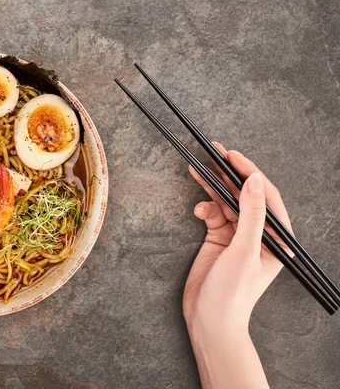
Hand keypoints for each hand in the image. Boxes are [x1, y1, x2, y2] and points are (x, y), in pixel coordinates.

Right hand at [183, 143, 290, 388]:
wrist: (208, 320)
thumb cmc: (232, 293)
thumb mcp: (243, 251)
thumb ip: (250, 214)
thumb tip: (254, 180)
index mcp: (277, 239)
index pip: (266, 196)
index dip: (250, 173)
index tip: (232, 156)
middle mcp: (260, 235)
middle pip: (245, 196)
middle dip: (229, 176)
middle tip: (213, 153)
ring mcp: (238, 237)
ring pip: (226, 203)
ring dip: (212, 190)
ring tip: (197, 171)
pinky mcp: (218, 240)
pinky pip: (213, 215)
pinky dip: (204, 209)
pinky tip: (197, 211)